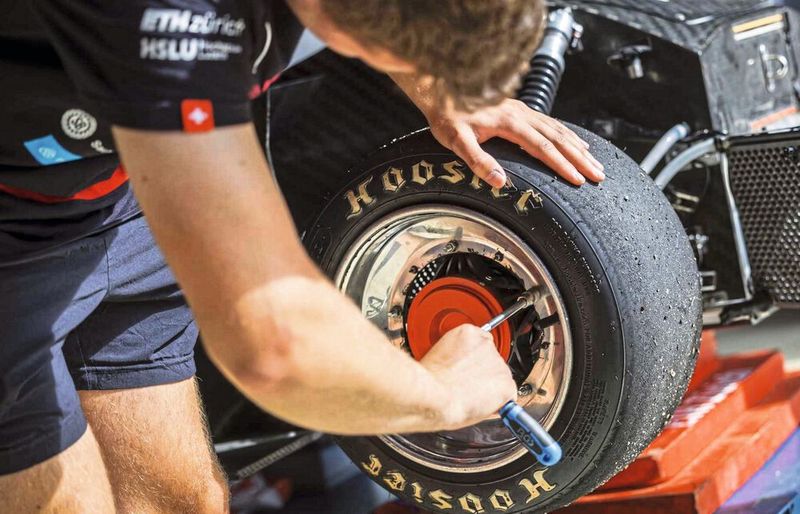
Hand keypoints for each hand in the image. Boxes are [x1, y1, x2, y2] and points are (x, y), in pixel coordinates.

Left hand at [420, 324, 516, 429]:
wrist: (431, 395)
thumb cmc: (448, 409)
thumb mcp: (476, 415)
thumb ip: (489, 403)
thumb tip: (486, 399)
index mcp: (506, 388)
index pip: (505, 384)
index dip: (490, 386)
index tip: (481, 388)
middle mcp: (501, 365)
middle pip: (494, 364)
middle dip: (480, 370)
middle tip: (462, 379)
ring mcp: (486, 347)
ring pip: (482, 348)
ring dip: (471, 355)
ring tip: (454, 367)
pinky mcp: (469, 333)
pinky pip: (469, 333)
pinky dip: (460, 340)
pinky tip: (451, 353)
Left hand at [426, 98, 605, 187]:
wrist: (441, 86)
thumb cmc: (446, 115)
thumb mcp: (456, 140)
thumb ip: (478, 160)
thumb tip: (500, 181)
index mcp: (510, 123)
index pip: (542, 147)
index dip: (562, 165)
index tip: (578, 179)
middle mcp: (521, 114)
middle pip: (558, 138)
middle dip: (580, 158)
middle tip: (599, 175)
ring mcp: (522, 110)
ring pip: (558, 129)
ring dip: (578, 147)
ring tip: (595, 163)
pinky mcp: (519, 109)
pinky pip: (551, 122)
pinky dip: (568, 134)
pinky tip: (576, 142)